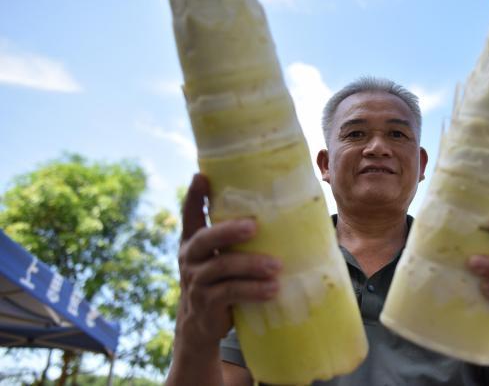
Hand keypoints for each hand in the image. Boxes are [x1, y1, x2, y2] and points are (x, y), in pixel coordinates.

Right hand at [176, 173, 281, 351]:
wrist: (201, 325)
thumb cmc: (222, 280)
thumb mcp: (221, 256)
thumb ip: (236, 240)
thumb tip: (284, 213)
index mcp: (193, 240)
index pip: (190, 214)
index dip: (193, 196)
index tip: (201, 177)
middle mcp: (190, 257)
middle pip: (205, 239)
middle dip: (229, 231)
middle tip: (254, 226)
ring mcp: (196, 280)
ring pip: (222, 266)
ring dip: (251, 264)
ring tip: (276, 266)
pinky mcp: (206, 302)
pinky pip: (230, 292)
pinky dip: (253, 290)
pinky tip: (272, 289)